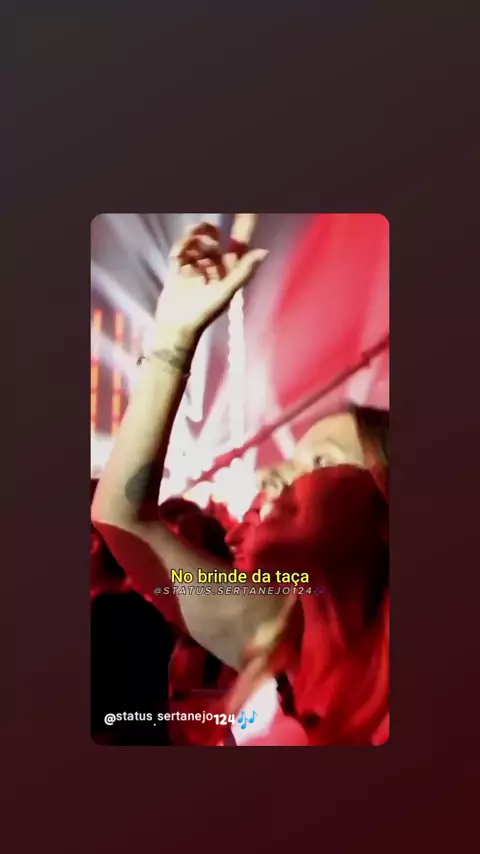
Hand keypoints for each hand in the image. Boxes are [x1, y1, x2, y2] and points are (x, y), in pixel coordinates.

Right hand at [155, 214, 267, 334]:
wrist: (176, 326)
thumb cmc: (204, 313)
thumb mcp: (226, 292)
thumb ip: (244, 271)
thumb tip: (265, 251)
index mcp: (229, 270)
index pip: (239, 241)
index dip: (244, 223)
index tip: (247, 207)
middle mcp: (214, 265)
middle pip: (214, 236)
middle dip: (207, 230)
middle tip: (200, 228)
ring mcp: (196, 266)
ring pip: (196, 241)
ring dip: (191, 240)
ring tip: (183, 250)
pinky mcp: (179, 269)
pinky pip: (181, 249)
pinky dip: (180, 248)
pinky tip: (176, 256)